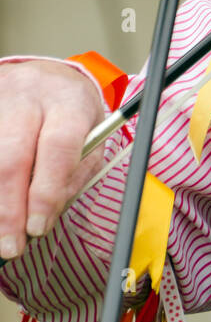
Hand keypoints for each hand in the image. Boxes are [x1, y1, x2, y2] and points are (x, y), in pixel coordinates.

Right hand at [0, 60, 105, 260]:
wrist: (45, 76)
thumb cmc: (71, 113)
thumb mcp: (90, 138)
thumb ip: (73, 177)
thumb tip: (44, 218)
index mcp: (69, 101)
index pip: (58, 146)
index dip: (46, 192)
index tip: (37, 228)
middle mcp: (30, 96)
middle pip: (12, 156)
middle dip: (9, 209)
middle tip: (10, 246)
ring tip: (2, 233)